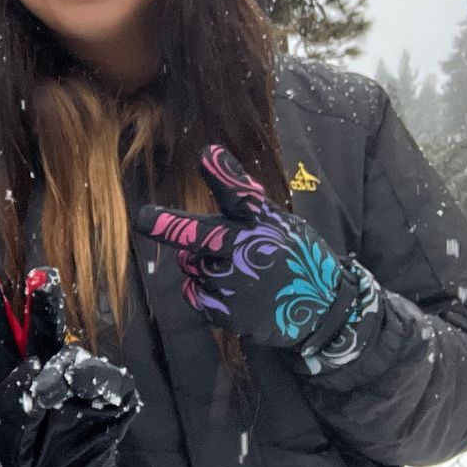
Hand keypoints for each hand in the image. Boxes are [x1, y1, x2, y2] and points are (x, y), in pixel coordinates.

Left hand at [0, 267, 138, 466]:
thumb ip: (14, 399)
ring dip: (64, 373)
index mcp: (14, 376)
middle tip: (39, 276)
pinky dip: (98, 386)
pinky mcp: (111, 394)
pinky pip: (108, 381)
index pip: (0, 337)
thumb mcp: (9, 434)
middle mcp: (46, 369)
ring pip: (74, 358)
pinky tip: (88, 397)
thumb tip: (30, 367)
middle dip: (41, 304)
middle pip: (41, 330)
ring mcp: (80, 379)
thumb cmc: (30, 459)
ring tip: (52, 400)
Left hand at [134, 145, 380, 365]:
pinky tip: (231, 293)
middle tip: (143, 218)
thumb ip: (244, 197)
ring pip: (192, 266)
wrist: (323, 309)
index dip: (223, 174)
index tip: (208, 155)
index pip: (241, 193)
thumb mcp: (278, 221)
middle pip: (197, 235)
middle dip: (166, 225)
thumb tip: (210, 155)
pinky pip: (196, 295)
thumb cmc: (294, 256)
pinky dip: (204, 292)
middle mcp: (248, 249)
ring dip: (199, 265)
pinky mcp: (229, 312)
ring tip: (232, 269)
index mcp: (261, 222)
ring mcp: (237, 283)